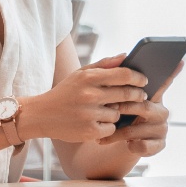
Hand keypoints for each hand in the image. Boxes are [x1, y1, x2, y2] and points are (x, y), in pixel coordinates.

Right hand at [22, 54, 148, 143]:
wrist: (42, 115)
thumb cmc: (66, 92)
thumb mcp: (80, 74)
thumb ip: (104, 64)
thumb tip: (126, 56)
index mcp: (89, 77)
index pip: (124, 75)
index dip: (138, 78)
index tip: (144, 80)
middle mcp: (90, 95)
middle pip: (127, 94)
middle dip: (137, 95)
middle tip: (141, 95)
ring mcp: (90, 114)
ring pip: (119, 113)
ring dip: (117, 113)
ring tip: (105, 110)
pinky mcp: (89, 131)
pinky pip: (111, 128)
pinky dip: (107, 127)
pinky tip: (97, 122)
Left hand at [97, 60, 183, 155]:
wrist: (119, 142)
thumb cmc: (119, 115)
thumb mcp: (116, 99)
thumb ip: (118, 79)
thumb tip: (123, 55)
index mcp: (153, 96)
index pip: (164, 82)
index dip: (172, 72)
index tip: (181, 60)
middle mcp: (161, 111)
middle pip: (142, 106)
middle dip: (122, 107)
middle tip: (108, 107)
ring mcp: (161, 128)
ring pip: (137, 129)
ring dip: (116, 132)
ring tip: (101, 134)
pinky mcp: (159, 145)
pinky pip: (143, 145)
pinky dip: (129, 145)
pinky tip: (123, 144)